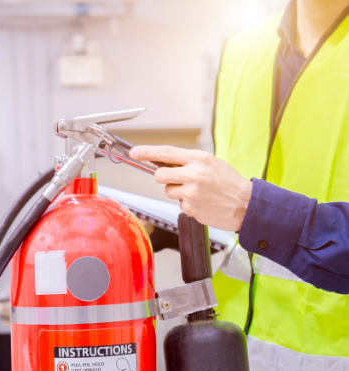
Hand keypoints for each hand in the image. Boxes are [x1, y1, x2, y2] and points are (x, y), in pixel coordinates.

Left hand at [130, 146, 252, 231]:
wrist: (246, 204)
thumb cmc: (229, 183)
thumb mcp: (211, 163)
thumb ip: (189, 162)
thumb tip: (166, 163)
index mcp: (199, 159)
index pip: (165, 153)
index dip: (147, 152)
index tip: (135, 152)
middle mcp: (193, 174)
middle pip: (159, 175)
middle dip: (164, 178)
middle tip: (176, 180)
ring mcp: (190, 192)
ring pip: (168, 191)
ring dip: (177, 192)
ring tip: (198, 193)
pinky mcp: (190, 207)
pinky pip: (179, 204)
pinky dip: (188, 204)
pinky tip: (202, 202)